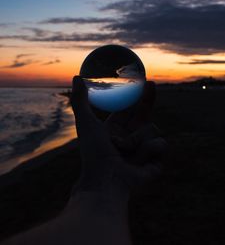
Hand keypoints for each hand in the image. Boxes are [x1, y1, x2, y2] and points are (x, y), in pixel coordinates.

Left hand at [70, 76, 166, 193]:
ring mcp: (143, 149)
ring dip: (138, 139)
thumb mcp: (85, 123)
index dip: (135, 96)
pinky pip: (160, 144)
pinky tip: (139, 160)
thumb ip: (80, 100)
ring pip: (152, 129)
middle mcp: (130, 138)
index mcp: (116, 130)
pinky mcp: (155, 161)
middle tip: (152, 85)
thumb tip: (76, 77)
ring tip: (126, 151)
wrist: (106, 181)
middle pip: (145, 115)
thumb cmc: (93, 153)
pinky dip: (149, 150)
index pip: (129, 109)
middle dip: (149, 99)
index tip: (141, 82)